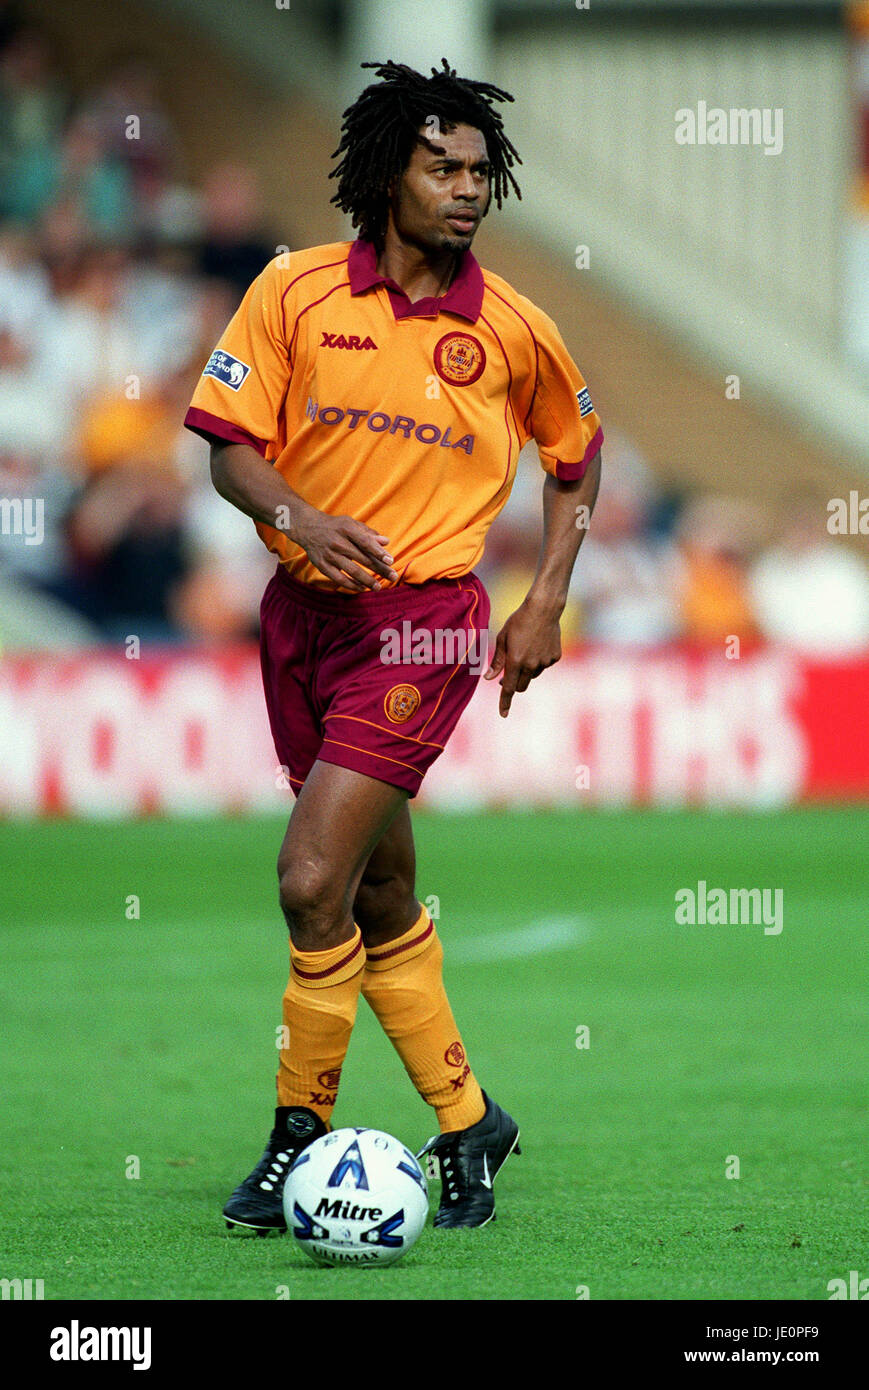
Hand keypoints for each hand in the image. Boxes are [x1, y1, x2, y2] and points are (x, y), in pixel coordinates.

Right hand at [289, 506, 397, 590]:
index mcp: (347, 529)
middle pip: (363, 558)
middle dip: (379, 569)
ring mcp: (329, 555)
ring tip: (378, 587)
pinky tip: (362, 588)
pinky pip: (339, 579)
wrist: (308, 527)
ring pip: (352, 571)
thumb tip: (386, 542)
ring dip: (367, 580)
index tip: (390, 561)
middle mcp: (338, 542)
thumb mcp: (351, 524)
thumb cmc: (335, 526)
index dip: (378, 552)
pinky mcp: (322, 565)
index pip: (365, 542)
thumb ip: (368, 533)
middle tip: (393, 577)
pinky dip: (351, 585)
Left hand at [483, 600, 561, 716]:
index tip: (503, 714)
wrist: (544, 609)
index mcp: (515, 661)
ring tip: (526, 648)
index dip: (504, 703)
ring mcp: (545, 662)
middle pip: (521, 686)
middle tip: (509, 670)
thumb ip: (497, 661)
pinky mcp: (555, 657)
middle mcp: (531, 665)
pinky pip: (544, 665)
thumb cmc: (518, 621)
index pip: (508, 689)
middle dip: (514, 683)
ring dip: (527, 670)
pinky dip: (539, 660)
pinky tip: (538, 644)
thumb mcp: (503, 639)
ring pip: (533, 675)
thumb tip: (489, 678)